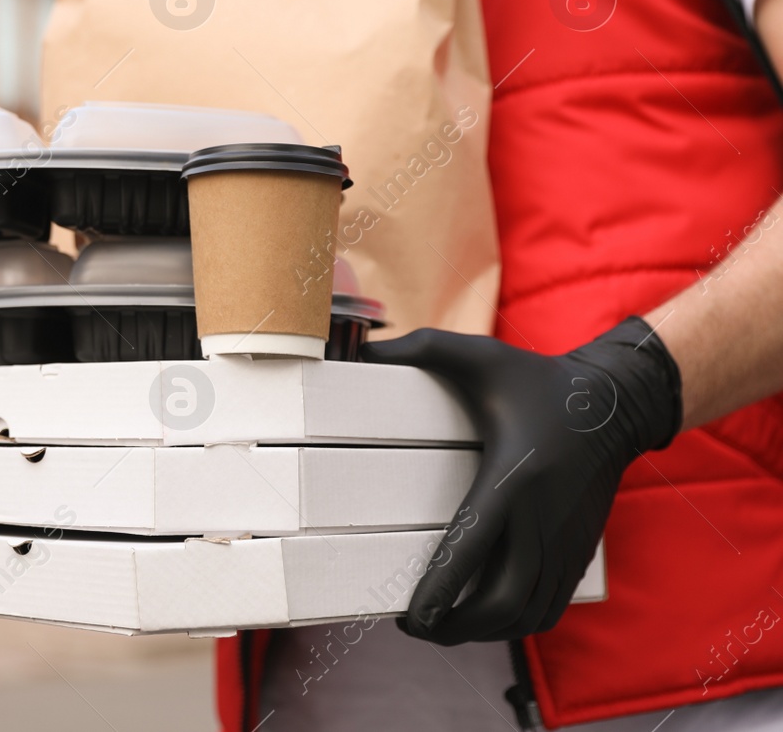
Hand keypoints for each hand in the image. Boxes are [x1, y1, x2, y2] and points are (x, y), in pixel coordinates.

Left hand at [363, 317, 682, 643]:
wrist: (613, 404)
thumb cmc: (538, 380)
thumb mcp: (481, 354)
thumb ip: (422, 347)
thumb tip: (364, 348)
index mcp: (511, 479)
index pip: (470, 551)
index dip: (439, 593)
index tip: (409, 615)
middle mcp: (542, 519)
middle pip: (501, 602)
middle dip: (456, 628)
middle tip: (417, 626)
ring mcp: (565, 541)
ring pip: (528, 615)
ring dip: (484, 632)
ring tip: (444, 626)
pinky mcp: (579, 552)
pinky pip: (550, 607)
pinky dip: (517, 624)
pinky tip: (486, 619)